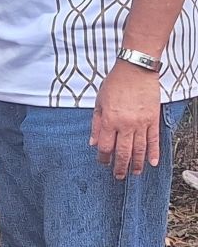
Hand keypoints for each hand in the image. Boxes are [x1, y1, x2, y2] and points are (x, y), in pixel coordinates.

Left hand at [91, 60, 161, 178]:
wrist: (136, 71)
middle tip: (118, 176)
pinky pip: (154, 140)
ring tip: (134, 173)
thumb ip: (96, 124)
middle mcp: (125, 125)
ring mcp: (141, 123)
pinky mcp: (153, 120)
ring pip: (139, 149)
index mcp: (109, 120)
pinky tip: (152, 163)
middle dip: (120, 166)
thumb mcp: (99, 102)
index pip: (106, 146)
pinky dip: (153, 153)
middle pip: (123, 152)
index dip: (103, 157)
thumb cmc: (115, 84)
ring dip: (137, 164)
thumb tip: (93, 142)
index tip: (102, 163)